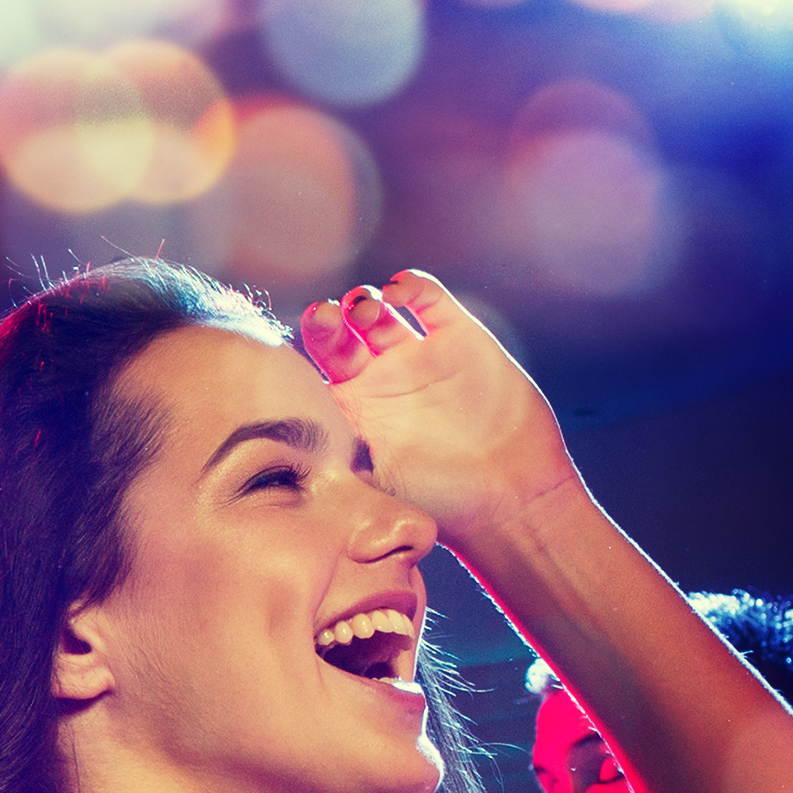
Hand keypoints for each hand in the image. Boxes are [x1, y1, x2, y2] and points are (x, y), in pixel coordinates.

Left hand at [299, 270, 580, 546]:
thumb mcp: (374, 491)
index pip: (314, 371)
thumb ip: (334, 472)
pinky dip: (412, 286)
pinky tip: (399, 291)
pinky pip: (430, 301)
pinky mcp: (462, 341)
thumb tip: (281, 474)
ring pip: (379, 313)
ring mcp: (419, 357)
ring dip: (364, 302)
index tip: (296, 350)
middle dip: (327, 321)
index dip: (302, 356)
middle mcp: (381, 380)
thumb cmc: (440, 505)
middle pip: (340, 335)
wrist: (510, 499)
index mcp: (352, 411)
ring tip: (364, 309)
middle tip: (324, 316)